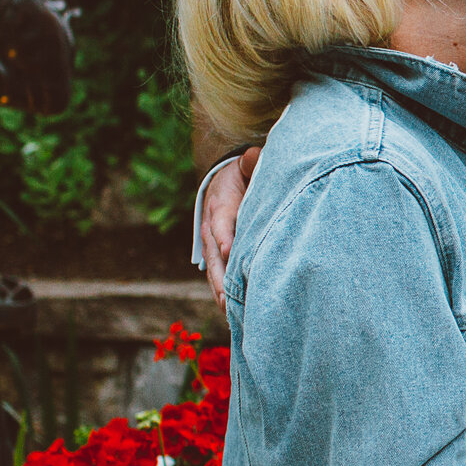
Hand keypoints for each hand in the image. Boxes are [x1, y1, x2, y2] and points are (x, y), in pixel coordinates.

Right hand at [199, 145, 258, 306]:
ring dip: (220, 288)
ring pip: (213, 267)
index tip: (229, 251)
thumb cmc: (243, 174)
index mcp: (221, 202)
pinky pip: (217, 272)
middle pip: (214, 252)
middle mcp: (212, 224)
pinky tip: (231, 311)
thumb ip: (251, 163)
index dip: (224, 235)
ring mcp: (212, 240)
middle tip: (228, 296)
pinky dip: (222, 290)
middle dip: (220, 274)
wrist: (224, 179)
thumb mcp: (246, 165)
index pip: (221, 220)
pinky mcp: (216, 252)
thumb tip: (254, 155)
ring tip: (229, 310)